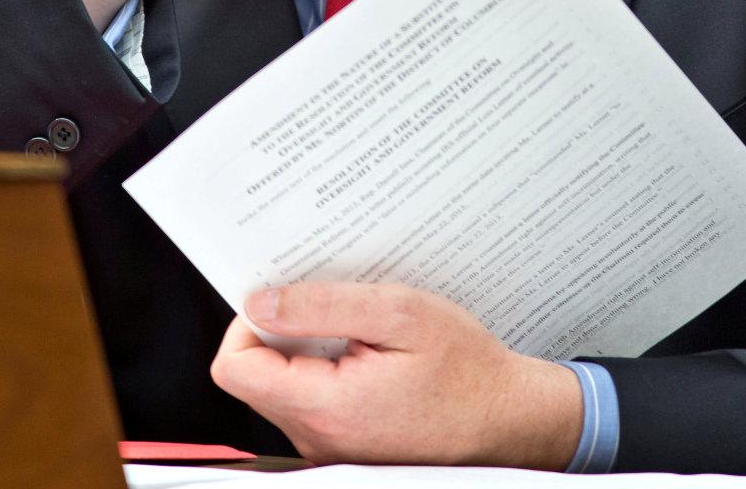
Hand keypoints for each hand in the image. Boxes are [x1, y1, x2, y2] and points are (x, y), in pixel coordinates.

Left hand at [210, 283, 582, 468]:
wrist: (511, 419)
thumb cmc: (467, 371)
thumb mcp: (399, 315)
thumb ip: (322, 306)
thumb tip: (259, 303)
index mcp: (324, 407)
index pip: (234, 366)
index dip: (249, 323)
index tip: (285, 298)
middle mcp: (317, 438)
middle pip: (255, 376)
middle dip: (284, 331)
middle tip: (332, 306)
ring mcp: (330, 446)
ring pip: (283, 387)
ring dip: (310, 351)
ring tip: (360, 331)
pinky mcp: (345, 444)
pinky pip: (312, 400)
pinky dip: (329, 370)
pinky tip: (369, 353)